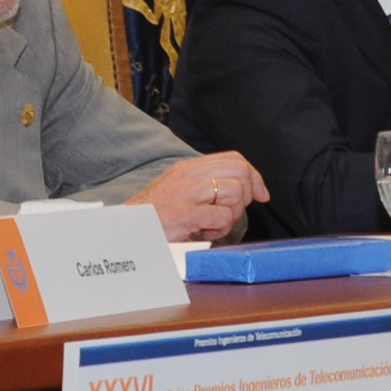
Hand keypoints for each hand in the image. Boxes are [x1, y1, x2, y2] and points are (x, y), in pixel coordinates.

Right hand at [135, 153, 264, 242]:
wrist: (129, 229)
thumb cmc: (155, 214)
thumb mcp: (179, 189)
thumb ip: (205, 184)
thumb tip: (241, 188)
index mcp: (188, 167)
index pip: (234, 158)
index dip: (254, 176)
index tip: (261, 194)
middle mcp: (188, 175)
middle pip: (240, 172)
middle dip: (246, 196)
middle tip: (232, 211)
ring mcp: (186, 193)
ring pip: (235, 192)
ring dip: (232, 214)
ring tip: (214, 223)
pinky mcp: (185, 213)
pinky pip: (222, 217)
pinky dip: (221, 228)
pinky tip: (206, 231)